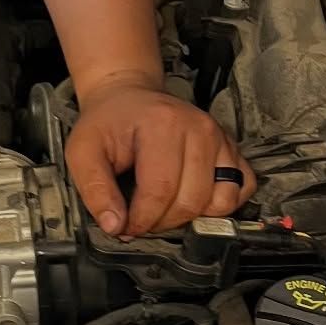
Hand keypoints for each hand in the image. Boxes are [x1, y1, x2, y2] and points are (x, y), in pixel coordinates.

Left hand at [66, 77, 255, 237]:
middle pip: (190, 201)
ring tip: (164, 209)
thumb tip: (114, 226)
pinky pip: (242, 188)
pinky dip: (221, 204)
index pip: (161, 191)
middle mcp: (199, 129)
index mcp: (163, 126)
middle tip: (140, 219)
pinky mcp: (231, 148)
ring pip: (219, 201)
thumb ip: (95, 190)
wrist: (128, 97)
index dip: (142, 220)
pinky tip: (193, 200)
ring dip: (190, 217)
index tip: (125, 226)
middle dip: (162, 222)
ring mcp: (220, 138)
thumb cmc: (108, 123)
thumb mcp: (83, 152)